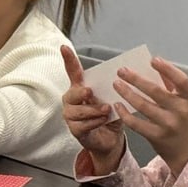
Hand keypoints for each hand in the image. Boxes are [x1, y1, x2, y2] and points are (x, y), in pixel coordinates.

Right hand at [60, 45, 124, 172]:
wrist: (111, 139)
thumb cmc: (111, 115)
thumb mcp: (113, 99)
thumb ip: (112, 89)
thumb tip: (123, 76)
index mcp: (80, 88)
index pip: (73, 71)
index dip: (68, 59)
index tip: (64, 47)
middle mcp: (72, 100)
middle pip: (72, 93)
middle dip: (81, 92)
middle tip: (90, 92)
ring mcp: (71, 115)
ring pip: (77, 111)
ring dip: (93, 110)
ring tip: (106, 110)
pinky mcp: (74, 130)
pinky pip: (81, 125)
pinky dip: (94, 122)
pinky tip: (103, 121)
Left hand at [112, 56, 187, 175]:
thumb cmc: (183, 120)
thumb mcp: (184, 102)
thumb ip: (172, 86)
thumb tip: (154, 66)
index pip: (182, 81)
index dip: (168, 69)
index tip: (153, 59)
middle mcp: (180, 112)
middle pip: (156, 92)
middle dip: (136, 79)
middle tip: (121, 70)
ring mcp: (168, 125)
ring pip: (143, 106)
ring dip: (127, 93)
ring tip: (116, 84)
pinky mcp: (157, 137)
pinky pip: (136, 123)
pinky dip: (124, 113)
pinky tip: (117, 104)